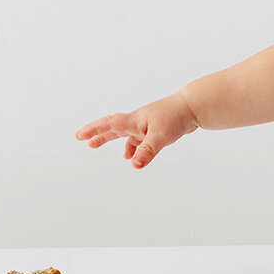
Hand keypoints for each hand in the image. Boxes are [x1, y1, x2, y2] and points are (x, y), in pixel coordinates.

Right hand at [75, 92, 198, 168]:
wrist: (193, 107)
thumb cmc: (176, 117)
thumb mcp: (160, 137)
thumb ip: (147, 151)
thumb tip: (133, 165)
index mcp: (134, 120)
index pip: (109, 124)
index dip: (94, 130)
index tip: (79, 135)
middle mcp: (137, 121)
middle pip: (112, 126)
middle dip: (96, 133)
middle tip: (81, 138)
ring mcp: (146, 124)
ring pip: (125, 133)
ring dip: (113, 140)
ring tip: (100, 148)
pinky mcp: (155, 128)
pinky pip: (138, 138)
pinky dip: (133, 147)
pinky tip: (133, 156)